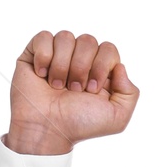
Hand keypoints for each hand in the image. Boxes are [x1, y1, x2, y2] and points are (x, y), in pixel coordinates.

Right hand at [5, 31, 137, 155]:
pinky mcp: (35, 53)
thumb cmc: (79, 125)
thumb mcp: (117, 118)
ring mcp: (58, 55)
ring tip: (56, 86)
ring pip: (66, 37)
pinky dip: (44, 58)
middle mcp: (80, 60)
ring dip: (62, 66)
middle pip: (88, 40)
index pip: (108, 49)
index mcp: (100, 71)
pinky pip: (43, 37)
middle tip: (74, 90)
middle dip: (81, 67)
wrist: (47, 129)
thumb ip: (130, 93)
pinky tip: (42, 75)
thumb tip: (120, 66)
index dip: (101, 66)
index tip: (91, 90)